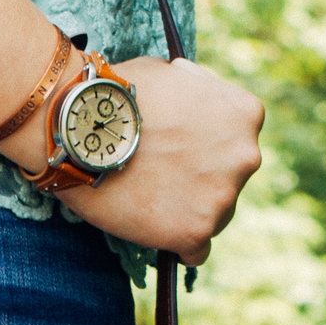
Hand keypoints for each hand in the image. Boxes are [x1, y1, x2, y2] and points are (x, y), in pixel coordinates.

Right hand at [0, 55, 263, 266]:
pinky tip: (153, 227)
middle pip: (230, 180)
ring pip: (215, 216)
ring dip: (188, 210)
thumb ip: (198, 94)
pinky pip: (196, 250)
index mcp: (245, 115)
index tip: (178, 150)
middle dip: (201, 180)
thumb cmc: (118, 93)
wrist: (80, 128)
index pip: (236, 141)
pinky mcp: (196, 232)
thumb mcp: (174, 74)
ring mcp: (223, 197)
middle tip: (161, 175)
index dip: (204, 146)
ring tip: (148, 197)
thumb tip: (201, 102)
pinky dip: (177, 243)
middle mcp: (245, 156)